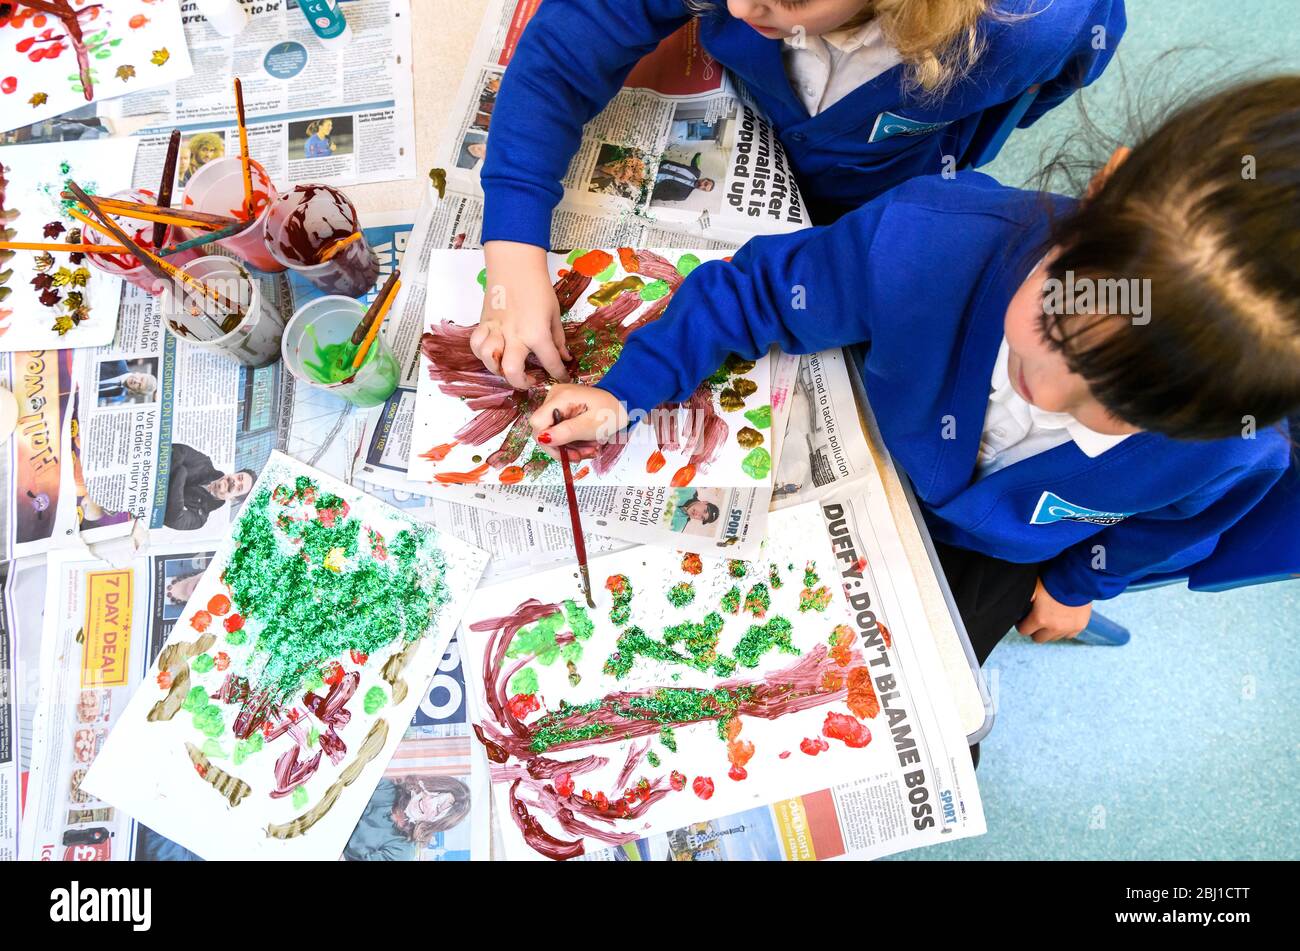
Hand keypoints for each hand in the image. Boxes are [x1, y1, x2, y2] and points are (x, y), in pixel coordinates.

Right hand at [471, 241, 571, 388]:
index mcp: (537, 333)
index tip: (562, 377)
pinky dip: (481, 353)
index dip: (559, 374)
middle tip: (531, 380)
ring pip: (489, 361)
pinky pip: (476, 344)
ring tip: (508, 367)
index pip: (550, 363)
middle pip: (512, 372)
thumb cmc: (538, 286)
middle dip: (522, 383)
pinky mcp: (484, 323)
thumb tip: (564, 356)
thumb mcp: (554, 314)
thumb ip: (557, 339)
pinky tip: (492, 353)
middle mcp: (515, 336)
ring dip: (498, 369)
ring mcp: (496, 330)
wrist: (515, 264)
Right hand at [529, 384, 627, 459]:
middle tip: (582, 455)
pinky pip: (559, 429)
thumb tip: (542, 438)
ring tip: (589, 449)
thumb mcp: (590, 425)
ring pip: (553, 433)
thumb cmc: (610, 411)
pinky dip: (572, 440)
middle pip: (544, 430)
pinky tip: (586, 443)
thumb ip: (566, 432)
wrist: (623, 402)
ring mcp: (557, 403)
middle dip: (562, 447)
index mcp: (559, 398)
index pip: (538, 423)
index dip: (549, 442)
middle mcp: (553, 398)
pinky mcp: (562, 409)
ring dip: (570, 446)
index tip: (567, 453)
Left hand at [1016, 578, 1091, 642]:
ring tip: (1050, 618)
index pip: (1024, 631)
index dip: (1022, 624)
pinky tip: (1062, 619)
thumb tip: (1013, 607)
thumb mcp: (1032, 588)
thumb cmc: (1052, 581)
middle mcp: (1054, 627)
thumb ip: (1023, 600)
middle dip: (1035, 630)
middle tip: (1036, 619)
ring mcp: (1067, 628)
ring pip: (1053, 638)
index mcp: (1039, 619)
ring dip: (1050, 631)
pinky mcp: (1079, 626)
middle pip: (1038, 638)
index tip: (1023, 620)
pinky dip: (1064, 630)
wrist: (1077, 578)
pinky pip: (1068, 635)